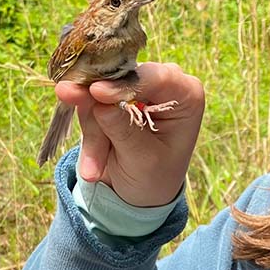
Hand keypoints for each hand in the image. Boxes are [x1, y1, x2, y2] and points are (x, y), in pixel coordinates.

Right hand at [57, 62, 203, 206]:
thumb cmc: (156, 176)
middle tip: (83, 137)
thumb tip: (97, 99)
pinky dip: (87, 134)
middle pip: (120, 81)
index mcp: (186, 93)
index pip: (154, 77)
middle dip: (99, 114)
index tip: (96, 92)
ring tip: (94, 170)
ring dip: (93, 134)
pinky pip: (87, 103)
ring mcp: (134, 86)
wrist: (143, 193)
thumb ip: (123, 128)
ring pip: (97, 94)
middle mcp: (162, 82)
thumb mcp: (143, 159)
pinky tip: (91, 166)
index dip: (124, 83)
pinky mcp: (110, 94)